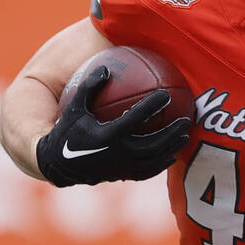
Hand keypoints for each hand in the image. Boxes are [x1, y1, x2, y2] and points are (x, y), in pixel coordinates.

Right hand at [35, 66, 190, 186]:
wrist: (58, 165)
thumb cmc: (67, 131)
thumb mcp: (74, 107)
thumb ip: (89, 87)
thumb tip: (106, 68)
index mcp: (108, 135)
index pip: (136, 117)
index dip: (152, 105)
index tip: (165, 94)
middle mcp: (118, 153)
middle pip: (153, 143)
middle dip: (172, 132)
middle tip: (186, 120)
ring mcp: (122, 167)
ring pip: (154, 159)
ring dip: (171, 148)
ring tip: (184, 136)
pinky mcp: (122, 176)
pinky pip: (148, 171)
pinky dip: (161, 164)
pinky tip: (171, 155)